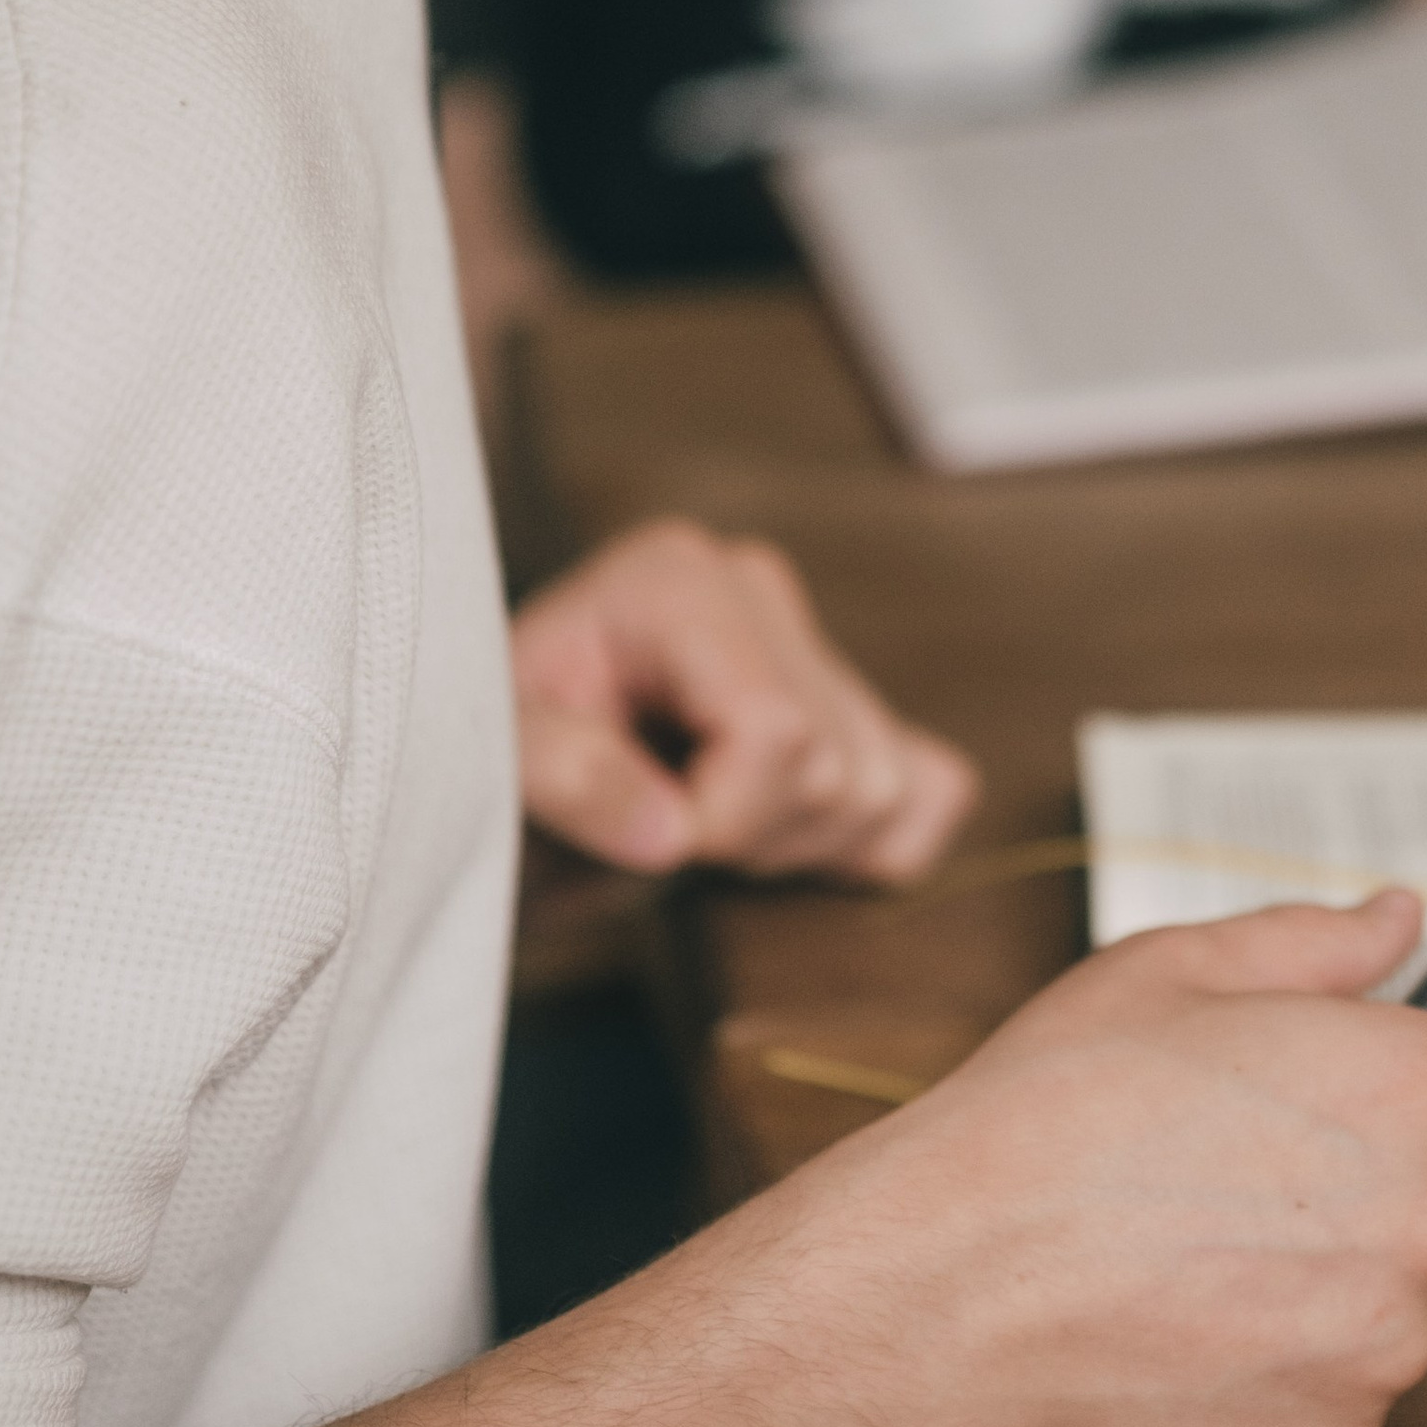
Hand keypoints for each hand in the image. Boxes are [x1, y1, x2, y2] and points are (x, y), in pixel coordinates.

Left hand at [510, 521, 977, 881]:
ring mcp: (817, 642)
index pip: (775, 727)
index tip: (638, 835)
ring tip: (702, 830)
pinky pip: (934, 789)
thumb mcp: (493, 762)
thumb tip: (670, 828)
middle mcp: (760, 587)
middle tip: (661, 833)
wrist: (504, 787)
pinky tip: (777, 840)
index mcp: (677, 578)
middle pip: (837, 765)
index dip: (716, 816)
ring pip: (887, 788)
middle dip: (750, 838)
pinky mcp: (859, 704)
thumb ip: (563, 778)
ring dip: (795, 848)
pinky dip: (870, 846)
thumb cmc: (493, 764)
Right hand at [758, 890, 1426, 1426]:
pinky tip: (1177, 1318)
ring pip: (1385, 1301)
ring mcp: (1385, 1342)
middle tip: (1232, 1168)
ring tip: (1177, 1242)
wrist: (951, 1280)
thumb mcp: (1179, 971)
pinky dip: (1274, 1356)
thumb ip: (1317, 946)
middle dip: (1368, 1188)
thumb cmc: (1051, 1117)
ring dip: (1315, 1275)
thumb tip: (1400, 924)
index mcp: (1415, 1086)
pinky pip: (1332, 1386)